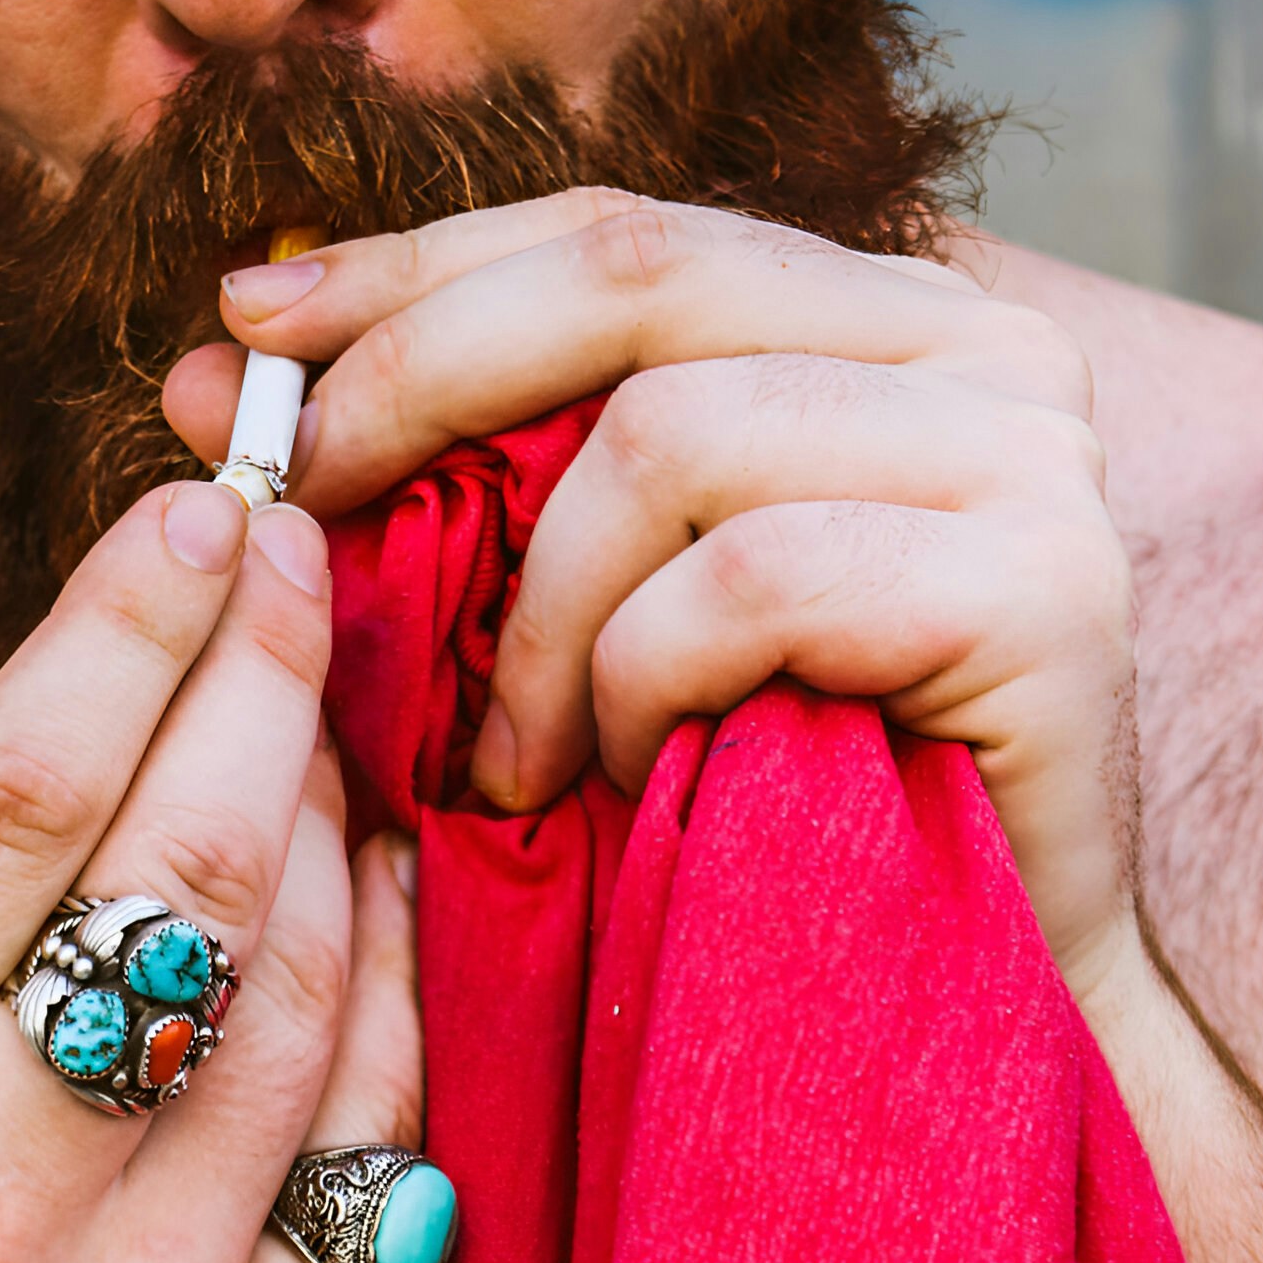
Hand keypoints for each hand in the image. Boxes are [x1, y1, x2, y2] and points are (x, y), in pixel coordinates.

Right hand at [0, 481, 419, 1262]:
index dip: (138, 619)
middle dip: (266, 676)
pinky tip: (368, 885)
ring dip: (331, 815)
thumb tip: (171, 618)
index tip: (212, 510)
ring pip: (307, 989)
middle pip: (190, 873)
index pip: (14, 791)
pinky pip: (379, 1135)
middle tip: (300, 566)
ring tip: (311, 723)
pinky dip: (390, 979)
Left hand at [165, 193, 1140, 1009]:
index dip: (418, 267)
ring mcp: (1035, 457)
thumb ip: (446, 456)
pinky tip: (624, 774)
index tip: (242, 324)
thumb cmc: (746, 806)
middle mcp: (985, 347)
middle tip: (298, 503)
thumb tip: (214, 352)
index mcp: (880, 314)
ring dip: (541, 612)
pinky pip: (748, 579)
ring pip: (672, 437)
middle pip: (634, 283)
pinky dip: (640, 681)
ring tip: (514, 753)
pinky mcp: (1048, 586)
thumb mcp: (583, 594)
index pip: (616, 235)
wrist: (955, 1026)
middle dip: (420, 381)